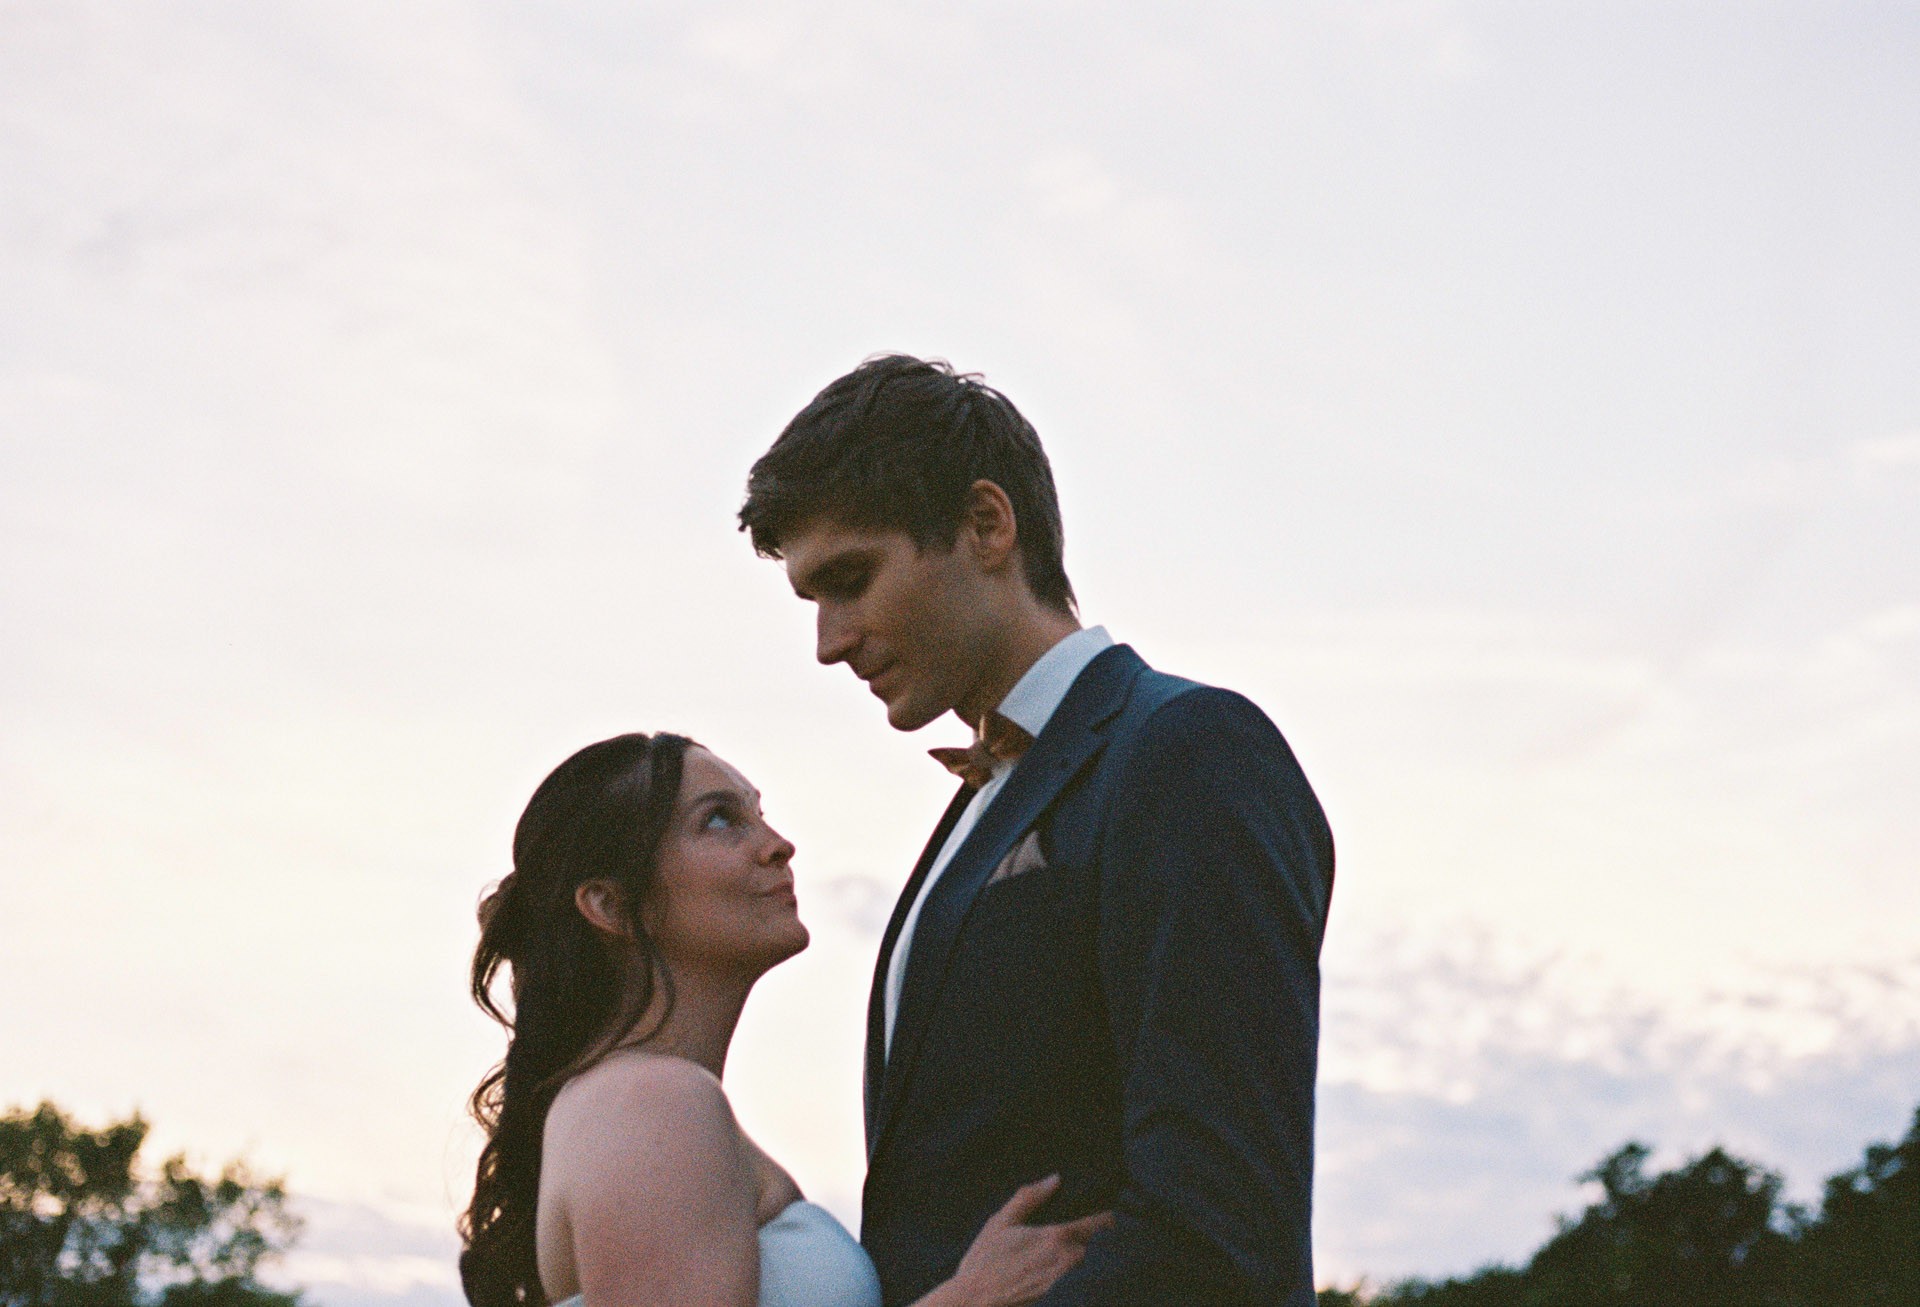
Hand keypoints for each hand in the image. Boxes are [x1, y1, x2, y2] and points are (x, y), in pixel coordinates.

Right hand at [937, 1175, 1113, 1306]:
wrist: (974, 1299)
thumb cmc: (985, 1257)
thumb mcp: (1002, 1221)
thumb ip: (1029, 1197)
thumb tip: (1054, 1179)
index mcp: (1053, 1238)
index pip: (1092, 1226)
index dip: (1104, 1218)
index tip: (1109, 1214)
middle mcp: (1062, 1260)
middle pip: (1087, 1244)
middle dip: (1085, 1235)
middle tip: (1077, 1225)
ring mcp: (1058, 1280)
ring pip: (1078, 1261)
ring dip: (1074, 1251)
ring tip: (1058, 1243)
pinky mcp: (1051, 1293)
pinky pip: (1066, 1275)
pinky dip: (1063, 1266)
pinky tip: (1043, 1262)